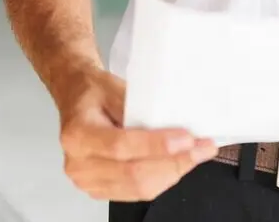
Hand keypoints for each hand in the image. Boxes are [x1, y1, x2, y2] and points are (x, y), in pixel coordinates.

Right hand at [55, 67, 219, 201]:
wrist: (76, 98)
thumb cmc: (94, 91)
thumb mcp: (114, 86)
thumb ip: (140, 107)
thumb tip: (176, 124)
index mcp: (78, 133)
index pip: (120, 146)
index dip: (157, 146)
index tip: (187, 138)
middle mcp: (78, 163)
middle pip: (133, 174)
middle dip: (174, 162)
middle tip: (202, 148)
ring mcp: (88, 181)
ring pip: (140, 188)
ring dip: (173, 172)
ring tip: (196, 155)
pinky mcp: (99, 190)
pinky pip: (138, 193)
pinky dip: (162, 179)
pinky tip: (177, 164)